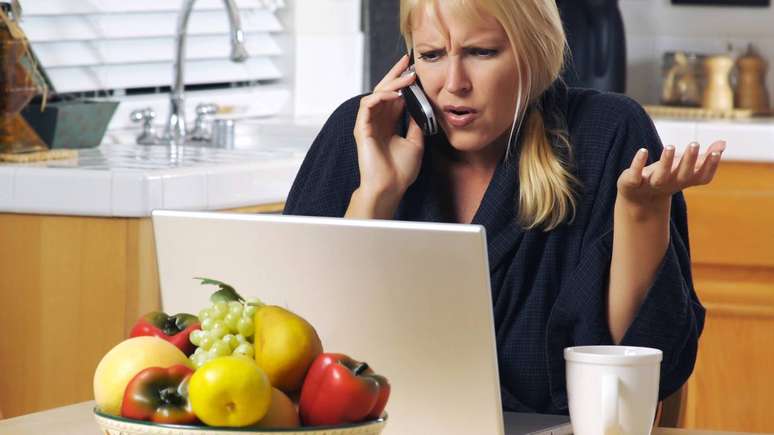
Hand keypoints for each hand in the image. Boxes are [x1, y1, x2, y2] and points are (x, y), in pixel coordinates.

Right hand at [353, 54, 424, 199]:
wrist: (390, 187)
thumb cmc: (400, 170)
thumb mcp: (415, 142)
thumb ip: (415, 123)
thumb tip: (421, 106)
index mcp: (388, 124)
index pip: (394, 96)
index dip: (402, 82)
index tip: (414, 69)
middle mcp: (377, 121)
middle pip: (384, 90)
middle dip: (395, 74)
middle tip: (407, 61)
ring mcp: (368, 124)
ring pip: (375, 94)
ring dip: (391, 83)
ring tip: (407, 78)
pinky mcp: (361, 128)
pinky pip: (367, 104)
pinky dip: (381, 97)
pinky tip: (395, 94)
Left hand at [617, 140, 725, 210]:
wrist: (638, 199)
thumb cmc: (665, 179)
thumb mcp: (683, 168)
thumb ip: (702, 158)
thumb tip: (723, 143)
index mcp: (684, 180)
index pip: (701, 177)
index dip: (710, 167)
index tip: (716, 152)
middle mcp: (670, 184)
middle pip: (682, 175)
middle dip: (689, 161)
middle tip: (694, 144)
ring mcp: (651, 184)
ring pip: (660, 176)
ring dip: (665, 162)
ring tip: (670, 146)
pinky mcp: (632, 183)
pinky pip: (635, 174)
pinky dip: (638, 164)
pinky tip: (642, 150)